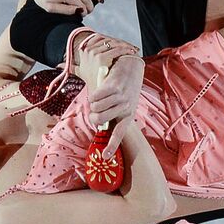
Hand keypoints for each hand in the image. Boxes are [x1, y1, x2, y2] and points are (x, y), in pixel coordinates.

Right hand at [77, 37, 143, 157]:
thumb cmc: (124, 87)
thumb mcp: (124, 103)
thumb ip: (112, 114)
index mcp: (128, 115)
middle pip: (99, 120)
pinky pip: (95, 96)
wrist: (131, 66)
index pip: (119, 134)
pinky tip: (99, 91)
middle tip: (94, 110)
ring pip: (95, 108)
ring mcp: (121, 98)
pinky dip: (93, 95)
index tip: (104, 157)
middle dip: (92, 116)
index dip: (111, 146)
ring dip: (92, 103)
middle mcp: (126, 108)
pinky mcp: (115, 87)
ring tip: (99, 97)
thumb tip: (98, 124)